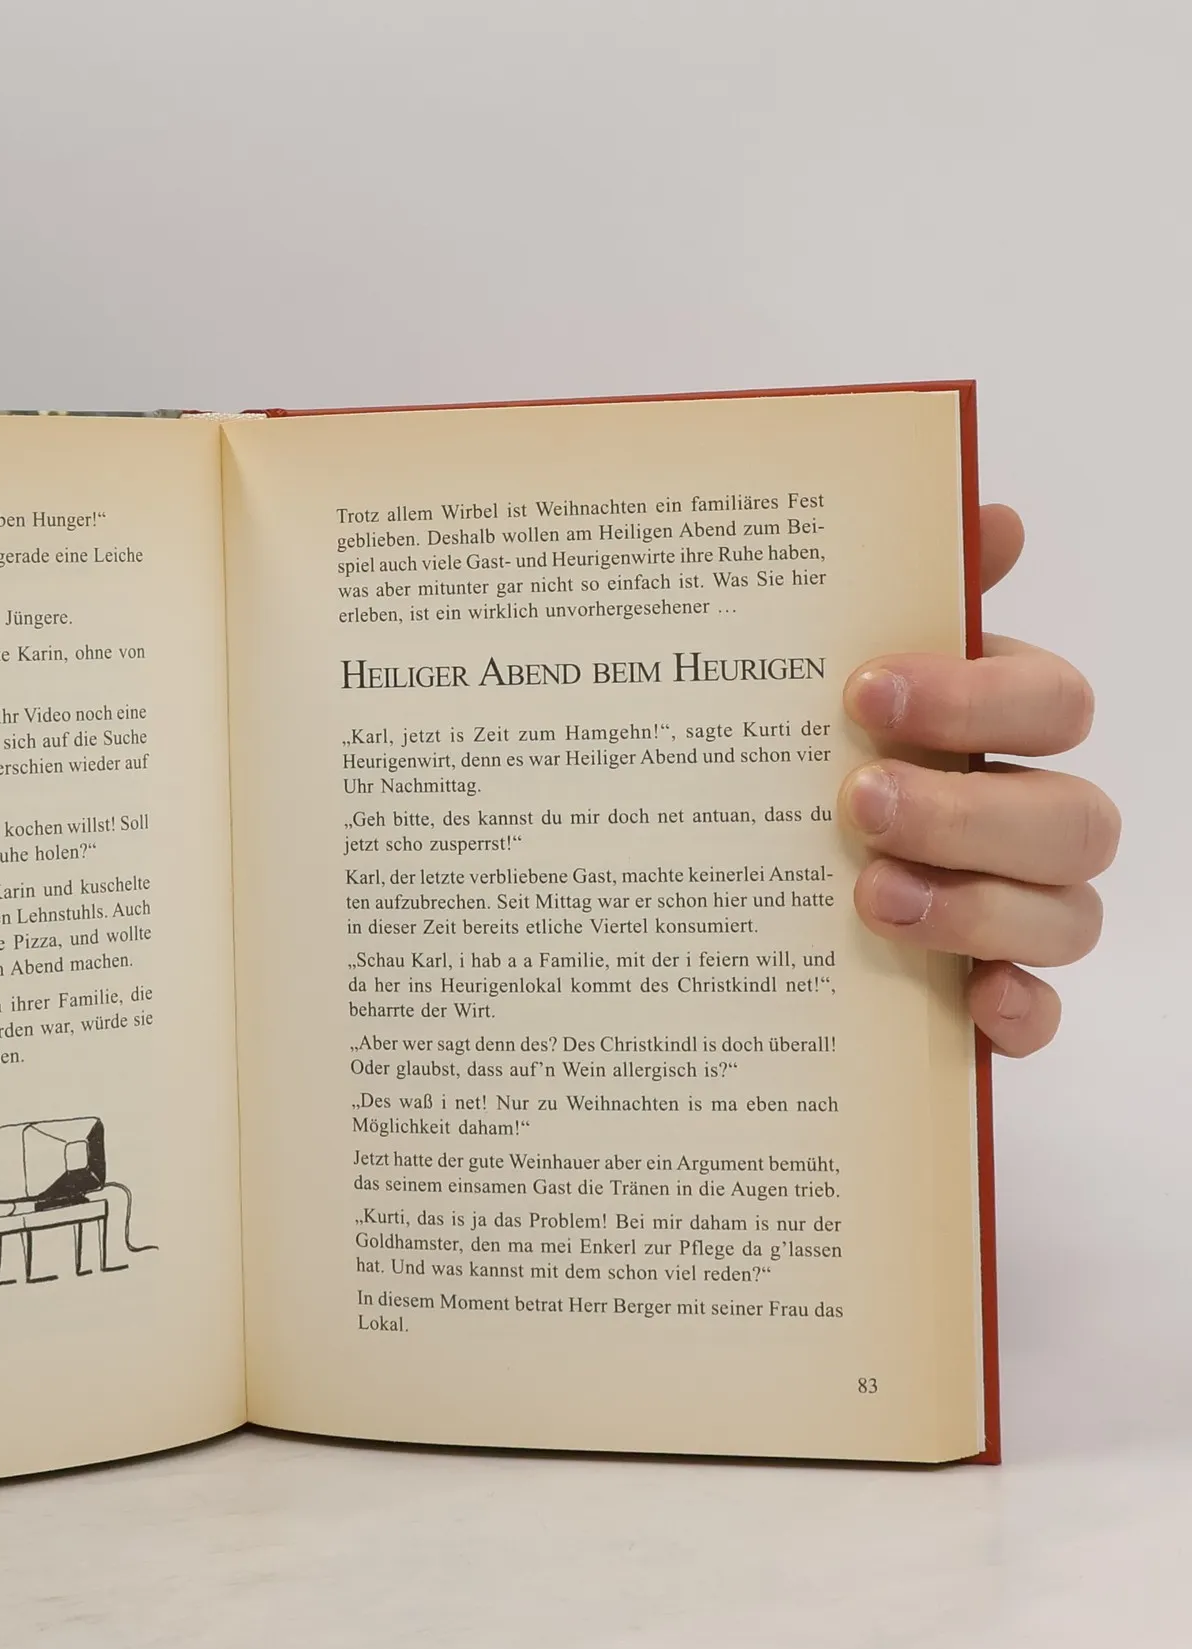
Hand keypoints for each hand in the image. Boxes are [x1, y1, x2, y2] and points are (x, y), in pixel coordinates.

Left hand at [840, 505, 1115, 1055]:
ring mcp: (1013, 912)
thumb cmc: (791, 755)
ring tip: (871, 898)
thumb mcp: (812, 673)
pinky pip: (1041, 1015)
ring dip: (980, 907)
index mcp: (990, 731)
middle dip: (968, 810)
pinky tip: (971, 1003)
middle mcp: (1019, 818)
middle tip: (858, 803)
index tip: (862, 691)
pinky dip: (1018, 1011)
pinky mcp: (985, 998)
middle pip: (1070, 815)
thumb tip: (986, 511)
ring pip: (1068, 915)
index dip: (975, 697)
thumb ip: (899, 594)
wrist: (700, 882)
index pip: (1049, 702)